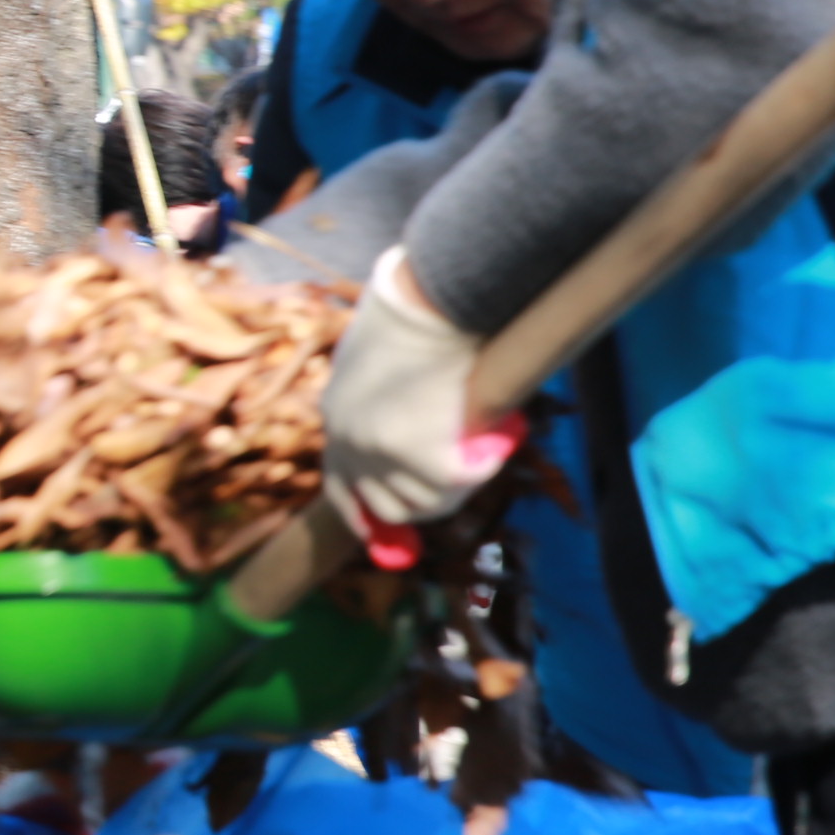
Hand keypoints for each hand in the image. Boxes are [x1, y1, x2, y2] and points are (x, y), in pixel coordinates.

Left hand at [319, 249, 523, 562]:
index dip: (364, 514)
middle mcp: (349, 442)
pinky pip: (462, 483)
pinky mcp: (419, 456)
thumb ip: (384, 399)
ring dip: (459, 483)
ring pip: (427, 502)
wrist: (429, 299)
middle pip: (389, 506)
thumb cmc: (414, 314)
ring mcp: (381, 453)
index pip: (341, 485)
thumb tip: (419, 430)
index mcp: (335, 417)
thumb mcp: (379, 360)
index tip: (385, 535)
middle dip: (429, 500)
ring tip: (484, 444)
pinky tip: (499, 434)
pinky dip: (486, 463)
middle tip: (464, 474)